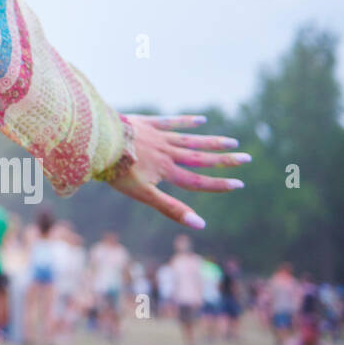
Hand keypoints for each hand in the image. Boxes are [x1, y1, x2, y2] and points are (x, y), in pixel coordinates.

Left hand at [107, 114, 249, 228]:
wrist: (98, 142)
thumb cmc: (118, 171)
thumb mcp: (143, 194)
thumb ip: (171, 208)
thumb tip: (201, 225)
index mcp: (166, 171)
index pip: (197, 181)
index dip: (217, 184)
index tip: (239, 184)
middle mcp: (167, 153)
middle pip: (200, 158)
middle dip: (224, 160)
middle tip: (246, 157)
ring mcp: (158, 136)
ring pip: (190, 139)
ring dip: (211, 141)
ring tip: (231, 140)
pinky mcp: (146, 124)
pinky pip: (170, 121)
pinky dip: (186, 121)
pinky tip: (201, 119)